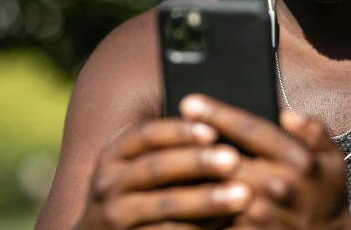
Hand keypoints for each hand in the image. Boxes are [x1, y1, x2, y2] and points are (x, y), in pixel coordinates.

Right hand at [78, 118, 252, 229]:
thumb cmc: (140, 192)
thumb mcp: (143, 165)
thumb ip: (175, 151)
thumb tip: (225, 132)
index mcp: (115, 154)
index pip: (147, 135)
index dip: (180, 131)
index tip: (213, 131)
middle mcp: (108, 183)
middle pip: (156, 167)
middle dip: (197, 162)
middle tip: (235, 160)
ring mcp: (114, 215)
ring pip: (164, 205)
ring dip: (206, 199)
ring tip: (242, 195)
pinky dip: (195, 228)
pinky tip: (222, 224)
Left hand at [181, 95, 350, 229]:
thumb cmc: (327, 197)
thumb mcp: (334, 160)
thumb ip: (314, 132)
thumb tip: (288, 113)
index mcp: (298, 161)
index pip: (252, 130)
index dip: (218, 114)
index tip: (190, 101)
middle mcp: (277, 186)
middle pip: (224, 159)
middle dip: (194, 141)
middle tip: (167, 124)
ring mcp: (260, 215)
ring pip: (213, 189)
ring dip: (189, 173)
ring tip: (162, 156)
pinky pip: (213, 219)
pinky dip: (194, 205)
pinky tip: (176, 193)